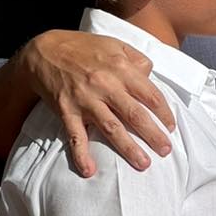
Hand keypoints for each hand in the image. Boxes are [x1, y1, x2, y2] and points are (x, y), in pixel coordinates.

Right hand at [19, 29, 174, 176]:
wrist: (45, 50)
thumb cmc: (84, 48)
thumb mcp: (115, 44)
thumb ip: (136, 60)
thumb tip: (151, 75)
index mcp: (121, 68)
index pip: (150, 95)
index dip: (163, 113)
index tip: (171, 127)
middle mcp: (105, 85)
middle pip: (135, 115)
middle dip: (153, 135)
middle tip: (166, 151)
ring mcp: (86, 100)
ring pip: (111, 128)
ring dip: (128, 148)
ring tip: (143, 164)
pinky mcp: (67, 110)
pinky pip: (75, 136)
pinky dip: (81, 154)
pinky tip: (89, 170)